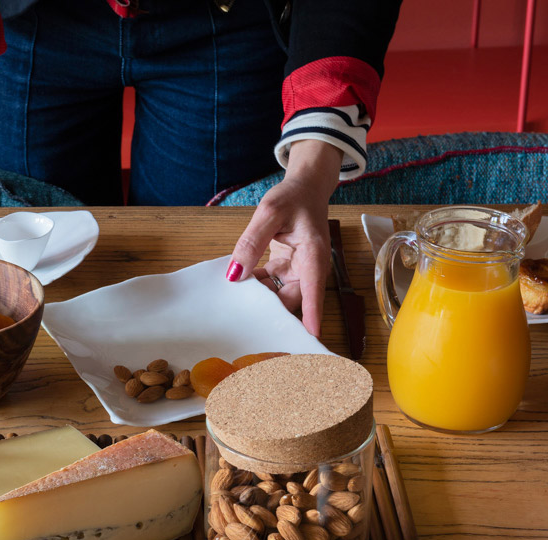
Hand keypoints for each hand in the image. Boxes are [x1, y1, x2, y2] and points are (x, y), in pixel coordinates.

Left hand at [226, 140, 342, 336]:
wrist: (305, 187)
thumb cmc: (294, 197)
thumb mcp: (269, 212)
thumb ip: (251, 242)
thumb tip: (235, 274)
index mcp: (313, 257)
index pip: (312, 295)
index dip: (309, 321)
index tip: (305, 344)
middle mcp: (309, 270)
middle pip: (292, 302)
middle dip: (273, 317)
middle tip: (247, 333)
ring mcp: (298, 272)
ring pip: (280, 297)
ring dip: (261, 304)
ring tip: (236, 315)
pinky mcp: (288, 270)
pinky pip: (271, 287)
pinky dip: (257, 289)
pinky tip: (238, 290)